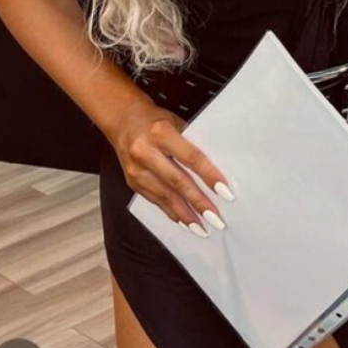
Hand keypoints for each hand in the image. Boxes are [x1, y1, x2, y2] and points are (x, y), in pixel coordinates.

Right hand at [111, 98, 232, 235]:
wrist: (122, 120)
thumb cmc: (156, 120)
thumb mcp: (176, 122)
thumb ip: (192, 143)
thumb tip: (216, 167)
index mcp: (161, 133)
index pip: (191, 157)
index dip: (209, 175)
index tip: (225, 191)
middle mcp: (145, 152)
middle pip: (177, 181)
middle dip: (198, 202)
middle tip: (216, 218)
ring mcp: (136, 169)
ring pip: (164, 196)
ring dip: (185, 214)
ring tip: (202, 227)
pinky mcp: (131, 182)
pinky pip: (154, 200)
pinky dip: (170, 211)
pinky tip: (183, 221)